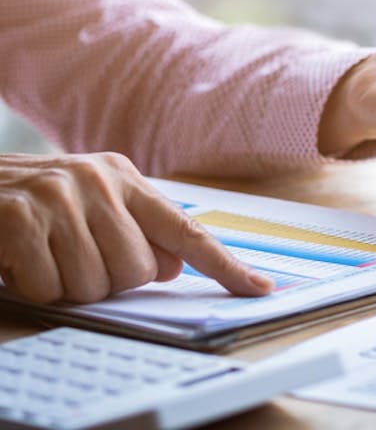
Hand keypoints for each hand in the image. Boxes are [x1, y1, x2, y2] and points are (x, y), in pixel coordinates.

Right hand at [0, 153, 273, 303]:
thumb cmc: (30, 203)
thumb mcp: (88, 205)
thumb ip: (135, 230)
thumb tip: (174, 266)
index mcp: (123, 177)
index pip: (186, 229)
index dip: (225, 265)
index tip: (260, 289)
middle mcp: (97, 180)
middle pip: (139, 272)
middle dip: (106, 281)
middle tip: (71, 257)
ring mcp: (57, 196)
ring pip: (95, 285)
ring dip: (66, 286)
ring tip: (44, 256)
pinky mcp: (19, 218)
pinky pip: (50, 287)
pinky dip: (33, 287)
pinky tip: (18, 260)